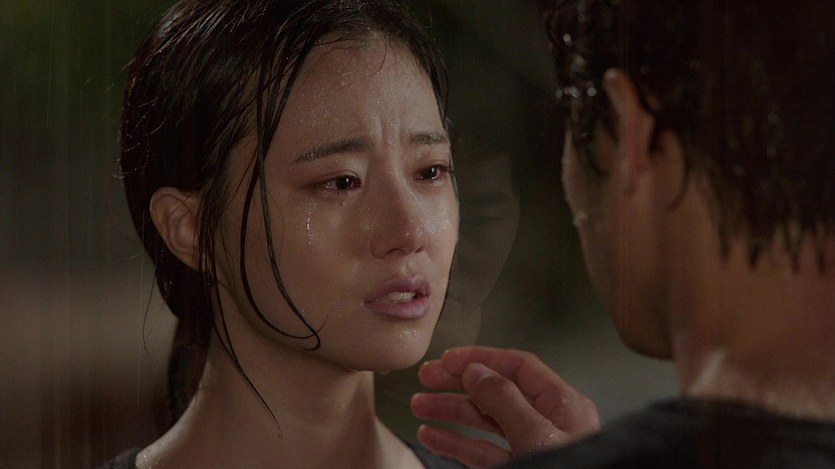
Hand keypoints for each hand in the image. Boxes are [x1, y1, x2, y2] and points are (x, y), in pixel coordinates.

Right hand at [411, 346, 599, 467]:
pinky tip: (432, 436)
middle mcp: (547, 423)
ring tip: (419, 406)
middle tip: (425, 377)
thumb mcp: (536, 435)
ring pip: (485, 422)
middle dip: (458, 384)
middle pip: (497, 391)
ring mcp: (531, 448)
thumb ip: (505, 401)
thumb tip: (477, 371)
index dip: (481, 358)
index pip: (518, 367)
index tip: (447, 359)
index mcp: (563, 405)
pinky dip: (456, 442)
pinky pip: (482, 451)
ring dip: (451, 412)